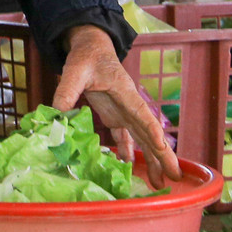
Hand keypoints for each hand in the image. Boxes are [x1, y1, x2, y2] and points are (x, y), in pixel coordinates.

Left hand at [53, 24, 180, 186]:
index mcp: (125, 93)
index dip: (152, 130)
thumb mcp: (75, 70)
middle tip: (176, 176)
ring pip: (142, 139)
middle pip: (150, 133)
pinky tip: (129, 167)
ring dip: (150, 160)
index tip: (161, 146)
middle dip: (163, 155)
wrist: (90, 48)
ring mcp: (124, 112)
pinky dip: (128, 152)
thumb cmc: (87, 56)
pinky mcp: (115, 115)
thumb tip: (55, 114)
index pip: (142, 114)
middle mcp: (130, 106)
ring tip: (159, 183)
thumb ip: (66, 91)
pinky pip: (125, 137)